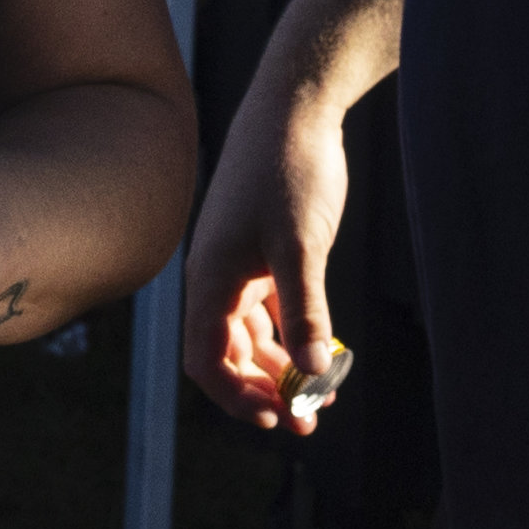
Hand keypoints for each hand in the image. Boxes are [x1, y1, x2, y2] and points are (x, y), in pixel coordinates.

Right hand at [179, 79, 351, 435]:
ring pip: (251, 337)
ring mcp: (240, 266)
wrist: (295, 106)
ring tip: (321, 398)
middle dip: (263, 392)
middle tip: (307, 421)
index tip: (279, 418)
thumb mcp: (302, 243)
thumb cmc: (290, 169)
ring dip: (280, 369)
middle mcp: (218, 278)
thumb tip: (314, 371)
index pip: (206, 359)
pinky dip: (292, 337)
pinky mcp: (264, 254)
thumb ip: (307, 308)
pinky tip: (322, 353)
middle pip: (228, 356)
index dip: (236, 397)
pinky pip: (271, 312)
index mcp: (211, 279)